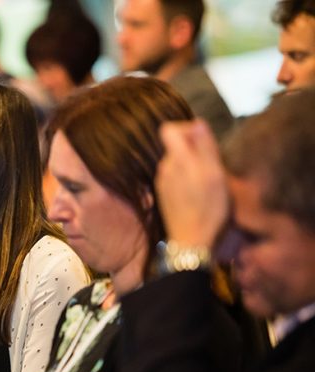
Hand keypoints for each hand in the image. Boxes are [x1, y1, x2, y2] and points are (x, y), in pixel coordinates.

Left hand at [157, 119, 229, 248]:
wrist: (192, 243)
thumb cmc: (209, 210)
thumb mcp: (215, 175)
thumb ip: (205, 147)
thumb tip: (197, 123)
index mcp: (177, 160)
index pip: (169, 129)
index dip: (187, 129)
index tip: (204, 141)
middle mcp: (164, 169)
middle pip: (176, 146)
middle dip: (195, 150)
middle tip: (213, 167)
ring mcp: (162, 183)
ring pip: (177, 163)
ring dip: (193, 167)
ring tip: (208, 183)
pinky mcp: (164, 196)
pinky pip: (176, 178)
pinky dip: (187, 180)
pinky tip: (199, 195)